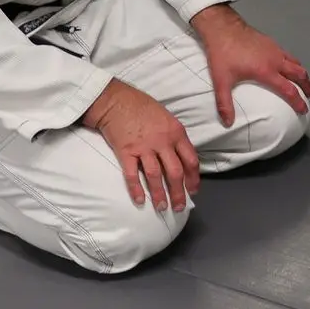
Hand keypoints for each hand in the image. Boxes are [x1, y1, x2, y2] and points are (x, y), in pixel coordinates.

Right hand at [81, 78, 198, 211]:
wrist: (116, 100)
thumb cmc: (142, 107)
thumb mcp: (167, 118)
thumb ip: (175, 137)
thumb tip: (181, 156)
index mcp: (177, 133)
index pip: (191, 160)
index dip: (193, 178)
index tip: (193, 191)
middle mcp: (163, 142)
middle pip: (175, 172)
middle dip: (179, 192)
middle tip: (179, 207)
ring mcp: (144, 147)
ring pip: (155, 176)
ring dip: (159, 194)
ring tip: (162, 208)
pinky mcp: (126, 151)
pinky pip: (132, 174)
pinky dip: (135, 189)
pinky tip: (139, 201)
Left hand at [190, 4, 309, 125]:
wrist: (223, 28)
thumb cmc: (223, 54)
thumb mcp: (221, 80)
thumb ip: (224, 103)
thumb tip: (227, 123)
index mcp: (266, 72)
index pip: (289, 90)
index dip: (298, 102)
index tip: (304, 110)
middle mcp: (275, 60)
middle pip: (300, 74)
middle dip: (307, 86)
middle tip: (309, 95)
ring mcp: (275, 49)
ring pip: (296, 62)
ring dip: (302, 73)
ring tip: (302, 81)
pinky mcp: (271, 42)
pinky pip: (288, 55)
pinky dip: (293, 63)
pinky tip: (286, 65)